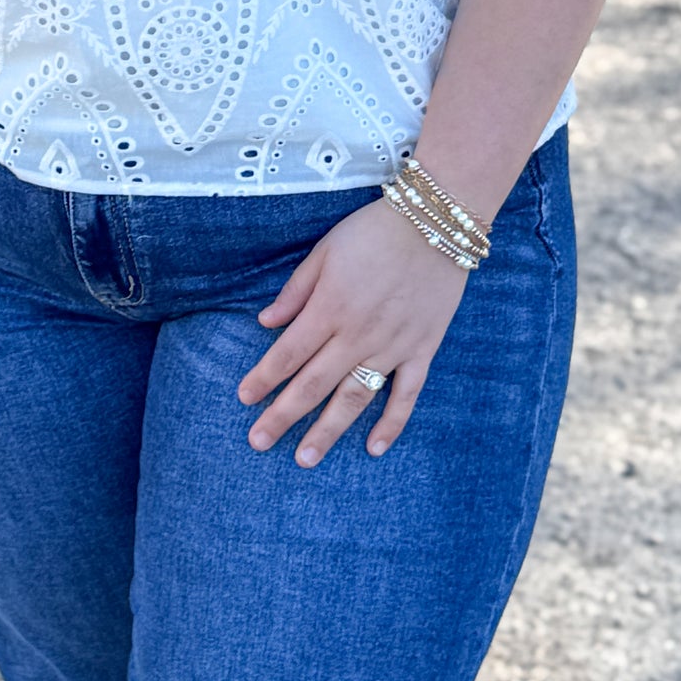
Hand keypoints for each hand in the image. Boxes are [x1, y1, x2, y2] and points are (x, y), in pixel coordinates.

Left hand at [237, 196, 468, 464]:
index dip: (263, 378)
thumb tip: (266, 322)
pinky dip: (392, 424)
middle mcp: (358, 334)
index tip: (244, 399)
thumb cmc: (374, 231)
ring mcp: (392, 346)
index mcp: (330, 307)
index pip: (288, 353)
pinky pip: (406, 394)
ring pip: (354, 398)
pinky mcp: (422, 349)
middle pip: (313, 384)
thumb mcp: (326, 250)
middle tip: (258, 442)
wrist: (436, 222)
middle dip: (282, 416)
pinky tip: (374, 448)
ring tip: (304, 458)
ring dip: (328, 431)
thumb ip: (296, 290)